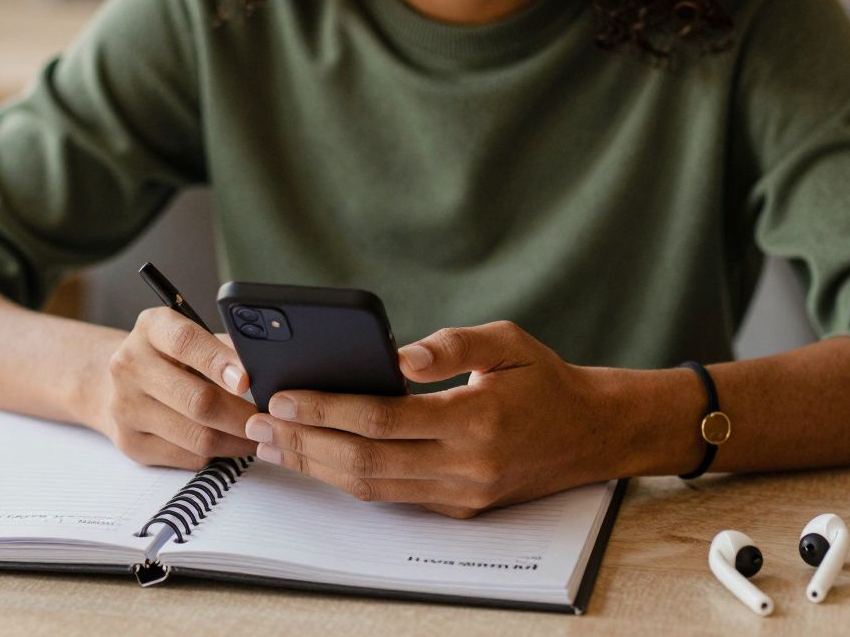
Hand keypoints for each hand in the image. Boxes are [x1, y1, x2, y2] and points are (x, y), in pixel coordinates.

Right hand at [98, 308, 256, 468]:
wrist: (118, 382)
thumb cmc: (171, 357)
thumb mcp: (193, 337)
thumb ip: (225, 347)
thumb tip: (268, 368)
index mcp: (151, 328)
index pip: (186, 342)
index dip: (220, 362)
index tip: (248, 380)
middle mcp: (130, 366)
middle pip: (197, 400)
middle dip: (242, 415)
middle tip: (268, 419)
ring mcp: (126, 407)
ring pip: (198, 437)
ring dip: (236, 440)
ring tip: (257, 435)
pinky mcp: (131, 442)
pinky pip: (188, 457)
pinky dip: (217, 454)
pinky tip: (229, 443)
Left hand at [243, 321, 630, 517]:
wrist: (593, 434)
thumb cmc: (545, 380)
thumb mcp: (507, 342)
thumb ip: (450, 344)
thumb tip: (395, 355)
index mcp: (475, 419)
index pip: (382, 418)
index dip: (326, 409)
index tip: (282, 396)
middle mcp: (465, 465)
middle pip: (366, 462)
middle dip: (304, 444)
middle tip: (256, 424)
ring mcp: (461, 493)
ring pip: (373, 488)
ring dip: (316, 467)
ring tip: (272, 444)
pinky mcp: (460, 508)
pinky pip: (393, 497)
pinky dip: (349, 479)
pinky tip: (316, 457)